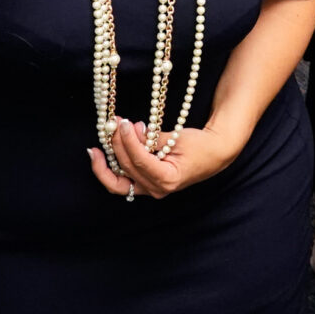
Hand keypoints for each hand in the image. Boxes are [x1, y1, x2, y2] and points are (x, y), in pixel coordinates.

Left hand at [85, 116, 239, 199]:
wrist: (214, 155)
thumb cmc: (200, 146)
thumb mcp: (177, 138)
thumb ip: (152, 138)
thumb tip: (130, 130)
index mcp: (168, 179)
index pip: (140, 160)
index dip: (129, 141)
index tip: (124, 123)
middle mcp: (157, 189)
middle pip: (127, 168)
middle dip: (118, 144)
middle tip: (115, 123)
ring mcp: (151, 190)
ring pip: (118, 181)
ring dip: (108, 160)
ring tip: (105, 138)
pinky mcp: (146, 185)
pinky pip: (122, 182)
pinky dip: (110, 170)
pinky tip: (100, 156)